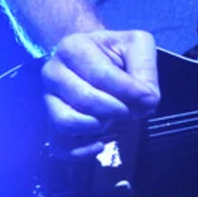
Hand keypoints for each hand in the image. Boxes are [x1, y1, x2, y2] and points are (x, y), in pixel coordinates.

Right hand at [42, 29, 159, 155]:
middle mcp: (52, 73)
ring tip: (114, 120)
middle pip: (84, 99)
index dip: (129, 91)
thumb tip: (148, 100)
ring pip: (66, 122)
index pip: (101, 75)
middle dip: (116, 109)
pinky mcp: (50, 124)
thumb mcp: (137, 46)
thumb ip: (145, 69)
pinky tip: (101, 144)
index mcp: (72, 47)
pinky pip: (59, 145)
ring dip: (98, 127)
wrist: (95, 60)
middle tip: (132, 110)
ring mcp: (48, 100)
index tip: (149, 98)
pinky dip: (82, 150)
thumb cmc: (116, 53)